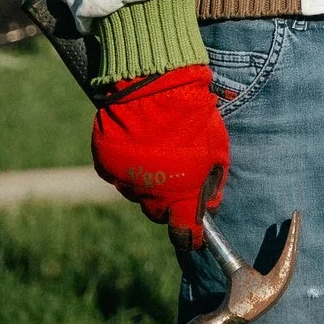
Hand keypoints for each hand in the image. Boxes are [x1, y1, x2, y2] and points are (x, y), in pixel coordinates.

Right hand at [90, 65, 228, 248]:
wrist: (155, 86)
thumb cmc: (194, 116)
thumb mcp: (217, 149)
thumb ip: (214, 183)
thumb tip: (209, 205)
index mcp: (180, 194)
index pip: (184, 232)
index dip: (190, 236)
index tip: (193, 237)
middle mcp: (150, 194)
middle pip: (158, 212)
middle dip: (168, 202)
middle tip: (176, 178)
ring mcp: (124, 180)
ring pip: (137, 191)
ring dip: (147, 180)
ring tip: (158, 150)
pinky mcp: (106, 164)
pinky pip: (118, 173)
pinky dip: (128, 164)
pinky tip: (138, 143)